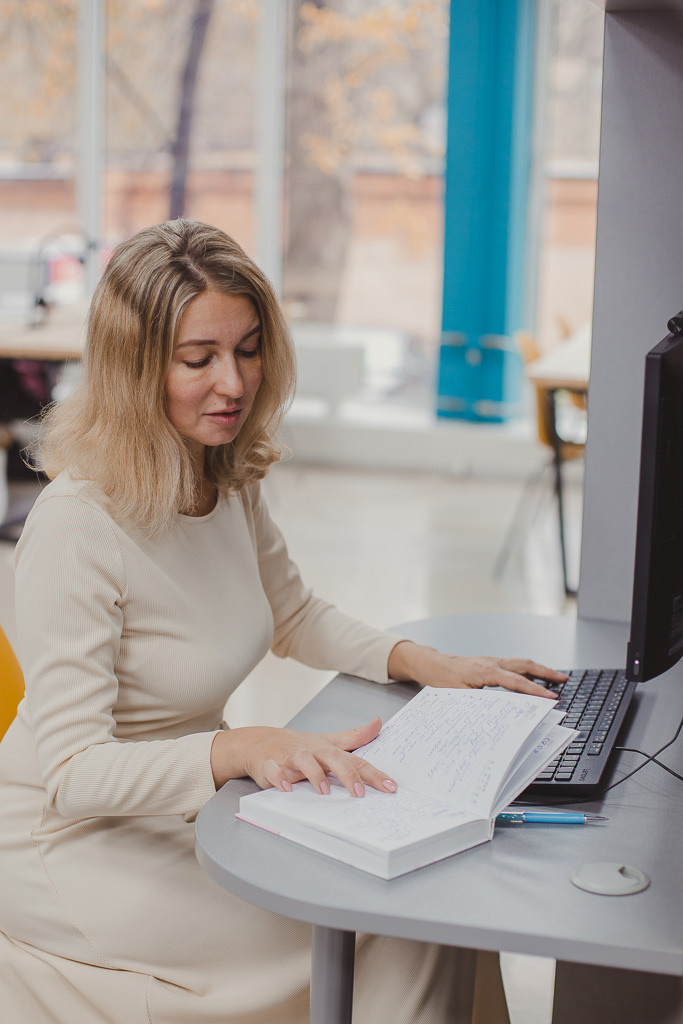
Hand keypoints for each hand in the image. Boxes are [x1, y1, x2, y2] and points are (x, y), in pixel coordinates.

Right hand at [211, 717, 397, 796]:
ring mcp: (290, 757)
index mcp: (328, 750)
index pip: (355, 761)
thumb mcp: (328, 742)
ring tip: (323, 791)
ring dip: (313, 774)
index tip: (391, 787)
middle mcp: (312, 752)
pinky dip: (278, 777)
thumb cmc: (299, 745)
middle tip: (358, 794)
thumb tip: (379, 724)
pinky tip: (285, 788)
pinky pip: (273, 770)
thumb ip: (354, 737)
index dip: (373, 774)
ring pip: (303, 761)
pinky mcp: (269, 765)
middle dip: (346, 775)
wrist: (260, 743)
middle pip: (332, 758)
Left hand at [387, 641, 566, 697]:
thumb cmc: (440, 678)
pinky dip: (526, 670)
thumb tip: (498, 714)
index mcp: (486, 671)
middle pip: (525, 665)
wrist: (429, 663)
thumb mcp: (458, 695)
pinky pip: (512, 665)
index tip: (552, 697)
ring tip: (554, 677)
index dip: (535, 690)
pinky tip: (529, 677)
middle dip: (546, 673)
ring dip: (538, 670)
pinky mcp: (488, 663)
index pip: (517, 681)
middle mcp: (492, 663)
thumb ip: (479, 703)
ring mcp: (491, 661)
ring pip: (520, 663)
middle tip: (564, 680)